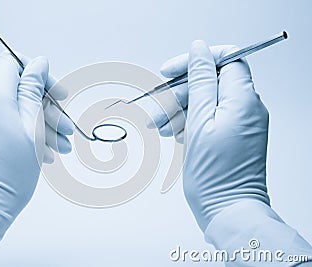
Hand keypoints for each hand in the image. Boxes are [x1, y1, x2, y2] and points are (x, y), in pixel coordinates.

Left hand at [0, 51, 72, 232]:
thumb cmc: (8, 171)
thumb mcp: (31, 126)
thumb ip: (33, 90)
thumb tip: (39, 63)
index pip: (12, 62)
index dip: (37, 73)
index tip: (56, 93)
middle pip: (21, 90)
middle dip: (48, 107)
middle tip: (66, 127)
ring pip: (20, 111)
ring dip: (45, 126)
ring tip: (63, 147)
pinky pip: (11, 126)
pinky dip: (31, 135)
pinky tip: (48, 153)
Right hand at [150, 42, 269, 230]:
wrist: (227, 210)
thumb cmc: (216, 174)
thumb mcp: (200, 120)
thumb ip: (200, 80)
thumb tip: (199, 49)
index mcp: (243, 99)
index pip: (225, 59)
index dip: (196, 60)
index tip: (170, 70)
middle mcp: (245, 108)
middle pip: (209, 83)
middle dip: (179, 93)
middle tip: (158, 109)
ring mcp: (238, 123)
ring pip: (203, 103)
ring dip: (178, 111)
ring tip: (160, 127)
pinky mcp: (230, 136)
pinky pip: (207, 119)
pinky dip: (188, 124)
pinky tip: (174, 134)